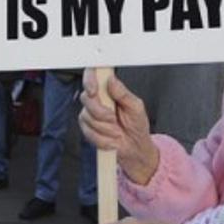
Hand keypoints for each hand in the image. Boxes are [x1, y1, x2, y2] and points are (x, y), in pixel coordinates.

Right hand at [79, 70, 158, 184]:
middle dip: (100, 112)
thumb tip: (112, 80)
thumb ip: (123, 94)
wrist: (134, 147)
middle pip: (86, 98)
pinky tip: (112, 139)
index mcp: (109, 90)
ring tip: (117, 131)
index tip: (94, 91)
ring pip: (87, 117)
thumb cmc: (136, 125)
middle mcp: (97, 100)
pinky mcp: (87, 129)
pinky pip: (89, 133)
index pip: (93, 76)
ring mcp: (90, 114)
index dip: (89, 80)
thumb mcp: (136, 107)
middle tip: (114, 119)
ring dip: (105, 128)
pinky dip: (103, 139)